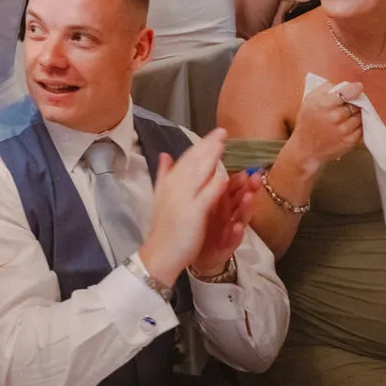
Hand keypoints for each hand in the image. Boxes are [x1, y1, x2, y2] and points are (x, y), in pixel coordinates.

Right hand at [139, 129, 231, 288]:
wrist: (159, 253)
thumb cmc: (163, 228)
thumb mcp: (161, 197)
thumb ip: (165, 175)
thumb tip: (165, 154)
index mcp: (169, 183)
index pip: (186, 159)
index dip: (200, 145)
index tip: (213, 134)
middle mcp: (174, 187)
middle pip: (193, 161)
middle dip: (208, 145)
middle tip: (222, 132)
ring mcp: (183, 198)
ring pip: (199, 172)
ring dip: (212, 157)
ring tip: (223, 144)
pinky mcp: (193, 212)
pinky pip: (206, 195)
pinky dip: (215, 183)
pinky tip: (226, 174)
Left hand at [191, 168, 261, 277]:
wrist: (193, 254)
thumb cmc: (202, 226)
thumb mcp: (202, 203)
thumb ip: (207, 184)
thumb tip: (206, 160)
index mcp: (222, 203)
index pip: (235, 189)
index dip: (243, 179)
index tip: (250, 168)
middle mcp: (229, 215)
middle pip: (242, 200)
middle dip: (251, 189)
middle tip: (256, 178)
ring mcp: (229, 230)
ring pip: (240, 217)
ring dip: (246, 207)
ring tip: (250, 197)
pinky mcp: (226, 246)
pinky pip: (232, 239)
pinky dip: (235, 233)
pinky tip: (237, 227)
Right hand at [289, 79, 363, 170]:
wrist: (306, 149)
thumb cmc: (307, 123)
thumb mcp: (309, 100)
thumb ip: (324, 89)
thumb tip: (342, 85)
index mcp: (323, 105)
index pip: (346, 93)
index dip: (354, 89)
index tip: (358, 87)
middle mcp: (334, 117)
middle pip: (355, 104)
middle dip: (354, 103)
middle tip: (349, 104)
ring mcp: (344, 130)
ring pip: (360, 116)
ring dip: (357, 114)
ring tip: (349, 115)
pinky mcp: (350, 142)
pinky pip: (362, 129)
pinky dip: (359, 125)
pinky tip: (350, 125)